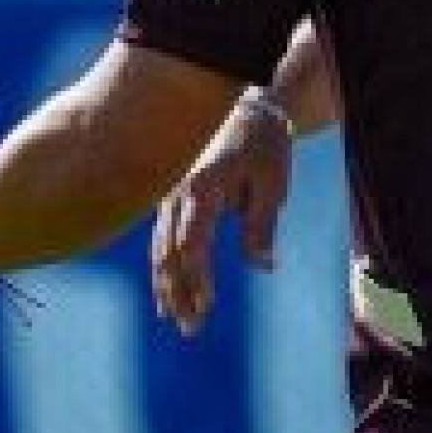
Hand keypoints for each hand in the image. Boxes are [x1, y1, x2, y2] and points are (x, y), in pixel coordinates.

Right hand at [149, 92, 295, 335]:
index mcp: (201, 187)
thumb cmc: (263, 143)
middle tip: (191, 329)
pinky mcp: (169, 197)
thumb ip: (262, 225)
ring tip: (177, 321)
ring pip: (159, 250)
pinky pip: (160, 240)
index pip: (192, 244)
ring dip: (167, 288)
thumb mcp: (272, 183)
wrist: (245, 103)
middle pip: (168, 253)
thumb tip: (263, 267)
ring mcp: (168, 194)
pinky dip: (162, 270)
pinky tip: (165, 296)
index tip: (208, 306)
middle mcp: (176, 192)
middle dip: (178, 294)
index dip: (197, 278)